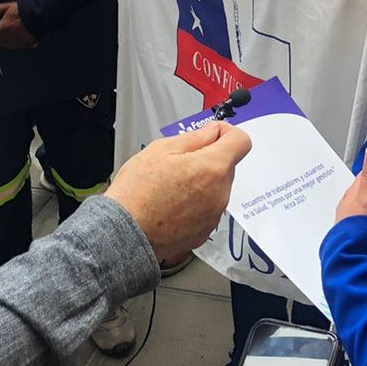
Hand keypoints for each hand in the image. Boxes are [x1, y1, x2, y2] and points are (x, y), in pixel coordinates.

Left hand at [0, 1, 37, 49]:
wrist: (41, 13)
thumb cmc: (26, 8)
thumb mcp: (8, 5)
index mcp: (4, 27)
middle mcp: (11, 35)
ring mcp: (21, 39)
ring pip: (9, 45)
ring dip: (5, 44)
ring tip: (3, 42)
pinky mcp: (30, 41)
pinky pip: (22, 46)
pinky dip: (19, 45)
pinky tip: (19, 43)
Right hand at [106, 122, 251, 260]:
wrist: (124, 233)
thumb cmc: (138, 192)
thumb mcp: (161, 150)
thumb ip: (194, 138)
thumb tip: (211, 132)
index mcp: (213, 168)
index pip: (241, 142)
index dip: (227, 133)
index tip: (212, 134)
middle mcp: (220, 194)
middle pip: (227, 166)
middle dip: (209, 159)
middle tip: (180, 161)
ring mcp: (213, 216)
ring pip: (217, 188)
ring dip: (202, 182)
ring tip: (171, 185)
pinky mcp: (204, 232)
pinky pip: (207, 209)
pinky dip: (196, 204)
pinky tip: (172, 203)